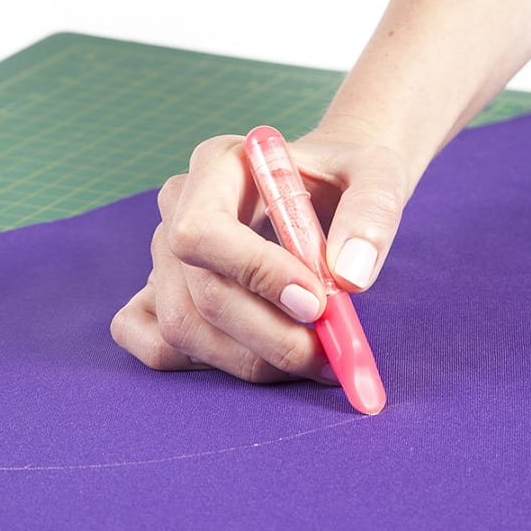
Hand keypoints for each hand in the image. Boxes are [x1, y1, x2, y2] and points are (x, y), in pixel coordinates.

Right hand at [110, 126, 409, 382]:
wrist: (328, 188)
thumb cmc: (345, 178)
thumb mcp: (376, 175)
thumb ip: (371, 214)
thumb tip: (348, 278)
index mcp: (217, 164)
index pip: (203, 229)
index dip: (255, 274)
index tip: (316, 303)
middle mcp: (179, 207)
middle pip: (199, 292)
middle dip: (268, 337)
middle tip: (328, 354)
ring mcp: (166, 252)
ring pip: (182, 327)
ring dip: (250, 360)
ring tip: (311, 359)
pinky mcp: (165, 292)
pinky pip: (155, 343)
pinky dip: (206, 365)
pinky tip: (258, 356)